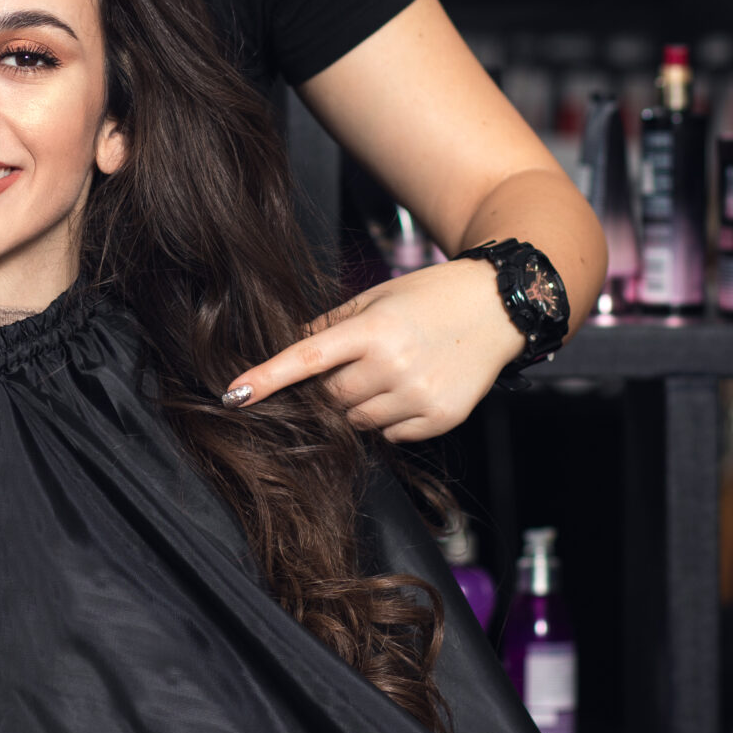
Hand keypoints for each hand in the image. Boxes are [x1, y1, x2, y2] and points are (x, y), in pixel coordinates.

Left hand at [221, 259, 524, 442]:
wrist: (498, 307)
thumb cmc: (429, 296)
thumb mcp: (375, 298)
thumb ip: (328, 325)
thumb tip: (287, 351)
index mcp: (373, 328)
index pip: (307, 358)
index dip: (267, 378)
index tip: (234, 395)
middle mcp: (394, 364)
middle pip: (330, 399)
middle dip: (329, 388)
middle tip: (354, 364)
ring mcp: (419, 396)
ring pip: (357, 422)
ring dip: (358, 406)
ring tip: (388, 372)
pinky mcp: (441, 418)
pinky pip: (391, 436)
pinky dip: (389, 419)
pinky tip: (409, 389)